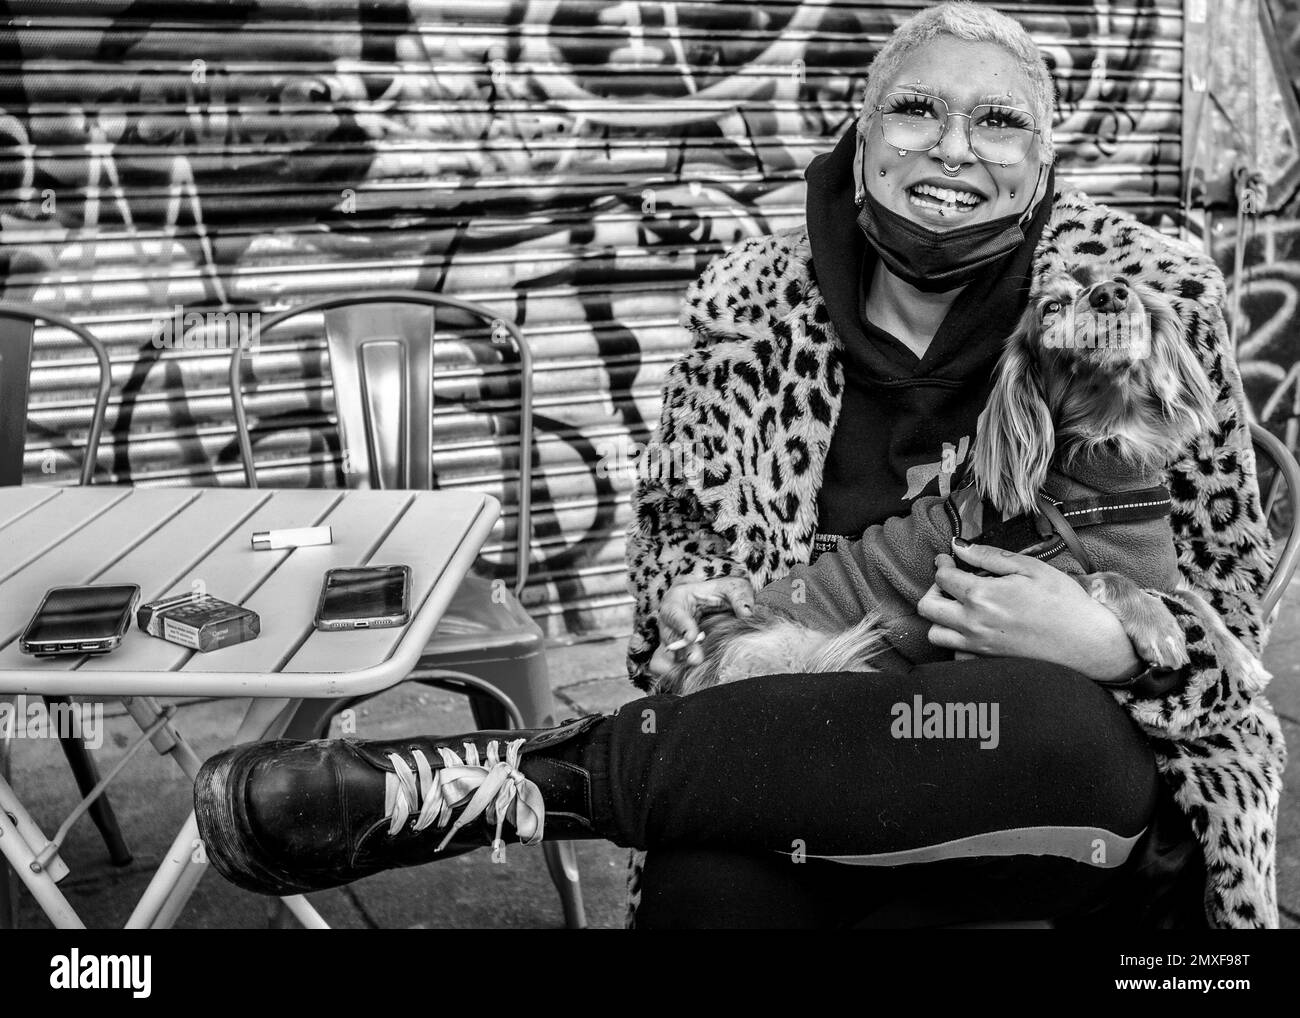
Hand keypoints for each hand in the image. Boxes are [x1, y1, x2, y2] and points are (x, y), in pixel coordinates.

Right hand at [648, 576, 755, 676]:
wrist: (713, 605)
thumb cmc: (720, 593)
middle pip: (669, 636)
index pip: (674, 612)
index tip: (692, 636)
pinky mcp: (675, 654)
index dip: (681, 625)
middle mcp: (668, 621)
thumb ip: (739, 597)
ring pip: (669, 653)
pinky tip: (693, 676)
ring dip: (682, 662)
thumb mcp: (732, 587)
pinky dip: (680, 672)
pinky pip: (671, 666)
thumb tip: (747, 614)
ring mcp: (670, 639)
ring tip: (697, 669)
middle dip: (683, 649)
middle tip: (696, 661)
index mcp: (677, 599)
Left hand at [917, 542, 1142, 681]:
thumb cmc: (1064, 601)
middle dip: (933, 589)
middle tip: (950, 582)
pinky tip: (973, 629)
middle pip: (926, 607)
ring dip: (939, 617)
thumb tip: (959, 546)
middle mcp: (973, 623)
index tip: (950, 560)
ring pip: (935, 633)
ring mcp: (978, 646)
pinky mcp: (987, 662)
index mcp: (982, 596)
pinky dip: (955, 641)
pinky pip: (954, 654)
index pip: (941, 577)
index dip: (942, 564)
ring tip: (959, 606)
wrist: (1087, 642)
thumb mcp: (1030, 567)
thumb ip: (989, 556)